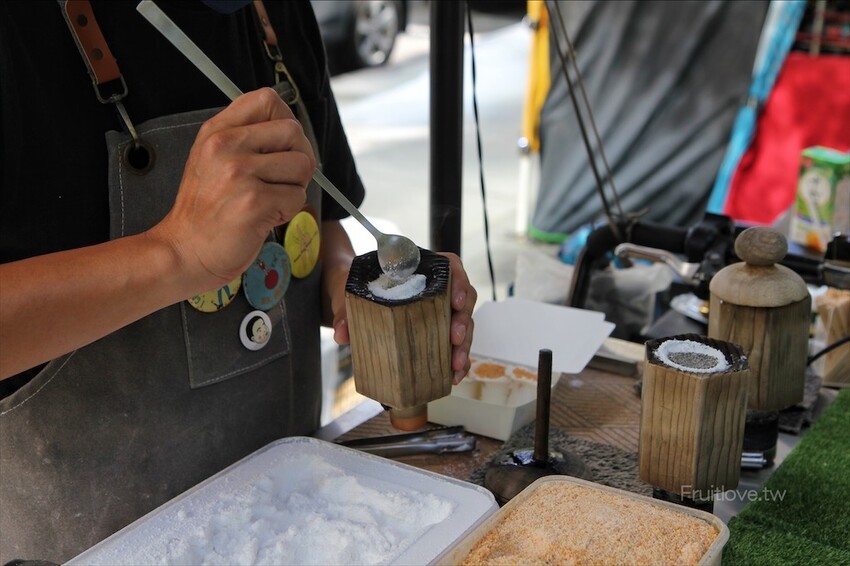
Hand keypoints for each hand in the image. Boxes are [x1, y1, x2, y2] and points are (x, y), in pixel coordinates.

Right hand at [149, 88, 316, 294]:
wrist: (185, 250)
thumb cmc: (206, 211)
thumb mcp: (213, 159)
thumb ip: (246, 137)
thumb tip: (292, 130)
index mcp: (217, 131)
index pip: (268, 99)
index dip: (286, 122)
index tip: (281, 146)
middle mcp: (226, 146)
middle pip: (294, 132)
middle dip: (298, 158)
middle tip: (280, 180)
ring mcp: (239, 173)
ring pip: (302, 165)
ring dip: (294, 187)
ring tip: (269, 200)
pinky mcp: (254, 201)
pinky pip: (297, 196)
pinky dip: (288, 211)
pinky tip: (264, 217)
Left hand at [329, 248, 476, 384]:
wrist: (346, 295)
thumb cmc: (353, 284)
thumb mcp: (346, 290)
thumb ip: (344, 308)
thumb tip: (342, 334)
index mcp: (419, 268)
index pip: (450, 267)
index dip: (460, 282)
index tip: (457, 301)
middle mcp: (434, 287)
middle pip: (463, 299)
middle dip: (463, 321)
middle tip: (454, 340)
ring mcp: (437, 310)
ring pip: (462, 324)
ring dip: (464, 346)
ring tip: (455, 366)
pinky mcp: (434, 330)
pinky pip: (454, 344)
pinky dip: (457, 360)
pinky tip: (454, 375)